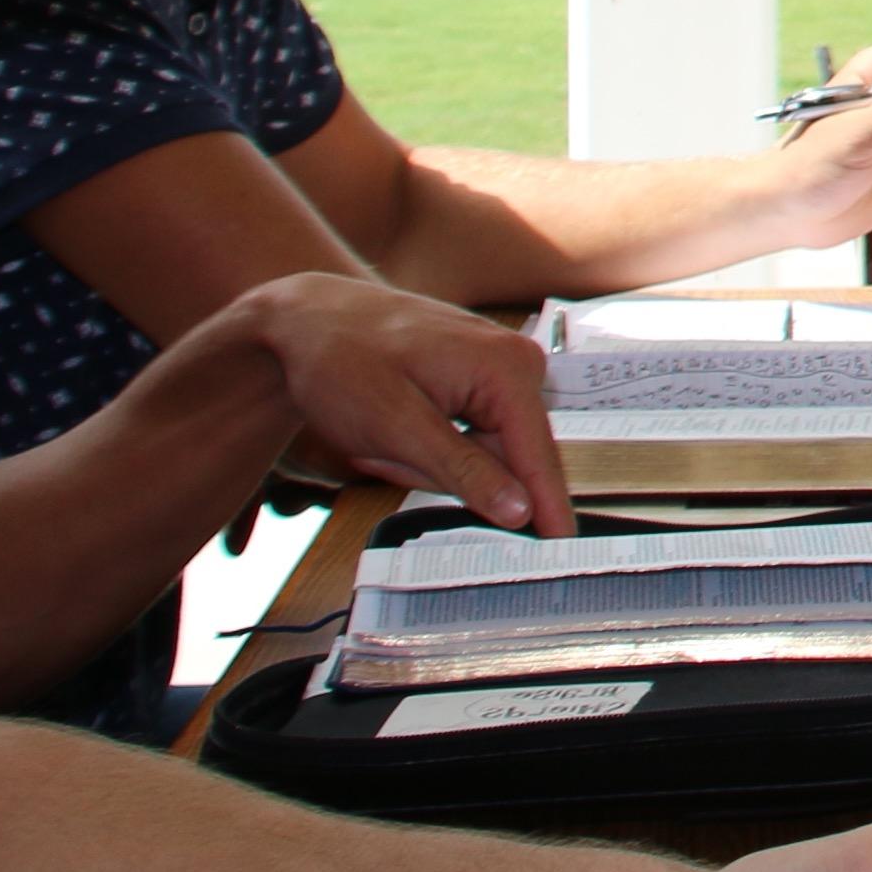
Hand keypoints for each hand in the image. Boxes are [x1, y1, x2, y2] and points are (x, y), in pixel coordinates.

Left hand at [217, 270, 572, 534]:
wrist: (306, 318)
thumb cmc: (341, 359)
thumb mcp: (397, 427)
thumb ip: (465, 471)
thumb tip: (520, 510)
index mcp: (506, 368)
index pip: (539, 455)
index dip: (549, 509)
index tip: (564, 553)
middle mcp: (514, 361)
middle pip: (506, 456)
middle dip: (446, 472)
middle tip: (387, 456)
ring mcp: (497, 366)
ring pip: (482, 450)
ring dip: (429, 459)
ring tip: (380, 437)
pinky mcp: (478, 375)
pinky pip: (468, 434)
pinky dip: (428, 444)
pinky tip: (391, 426)